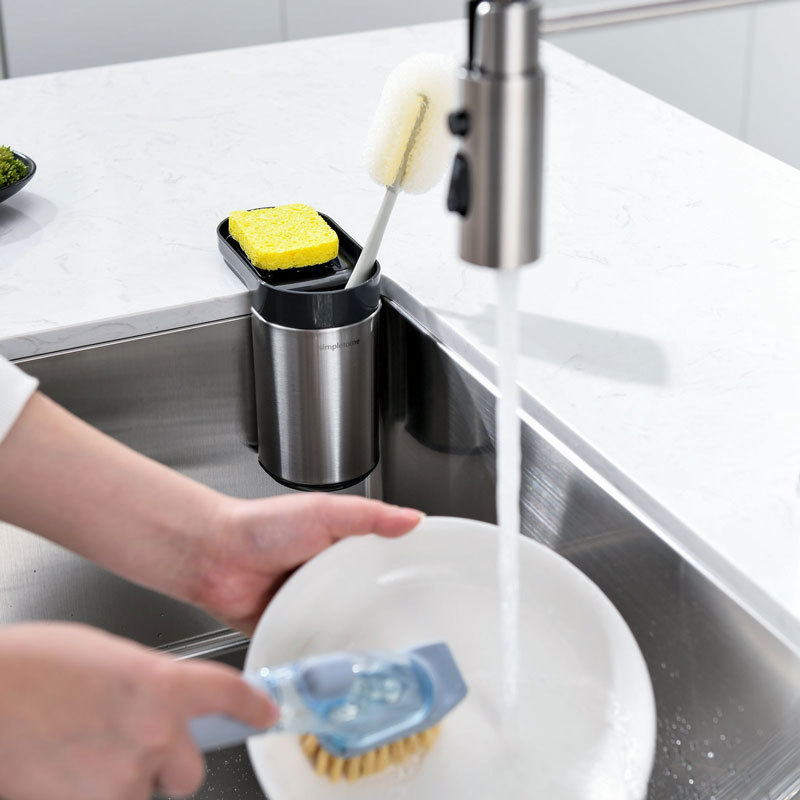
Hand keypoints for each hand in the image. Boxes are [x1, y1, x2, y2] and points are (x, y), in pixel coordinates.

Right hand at [0, 623, 277, 799]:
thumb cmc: (32, 666)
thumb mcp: (108, 658)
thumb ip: (147, 684)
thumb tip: (160, 702)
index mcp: (163, 683)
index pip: (230, 695)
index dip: (253, 707)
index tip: (266, 713)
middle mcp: (153, 733)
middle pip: (191, 770)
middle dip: (171, 764)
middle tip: (136, 747)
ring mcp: (122, 778)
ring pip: (143, 793)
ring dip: (122, 780)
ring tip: (80, 753)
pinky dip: (90, 791)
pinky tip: (64, 769)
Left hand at [194, 493, 423, 633]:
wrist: (216, 558)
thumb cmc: (262, 527)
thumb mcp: (324, 512)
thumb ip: (369, 516)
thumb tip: (412, 518)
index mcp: (342, 548)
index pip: (385, 560)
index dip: (407, 573)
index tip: (432, 587)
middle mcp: (329, 579)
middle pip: (370, 600)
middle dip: (387, 615)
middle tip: (413, 632)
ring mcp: (312, 607)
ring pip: (346, 628)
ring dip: (357, 638)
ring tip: (382, 654)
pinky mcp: (293, 633)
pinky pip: (316, 649)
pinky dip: (326, 656)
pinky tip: (342, 666)